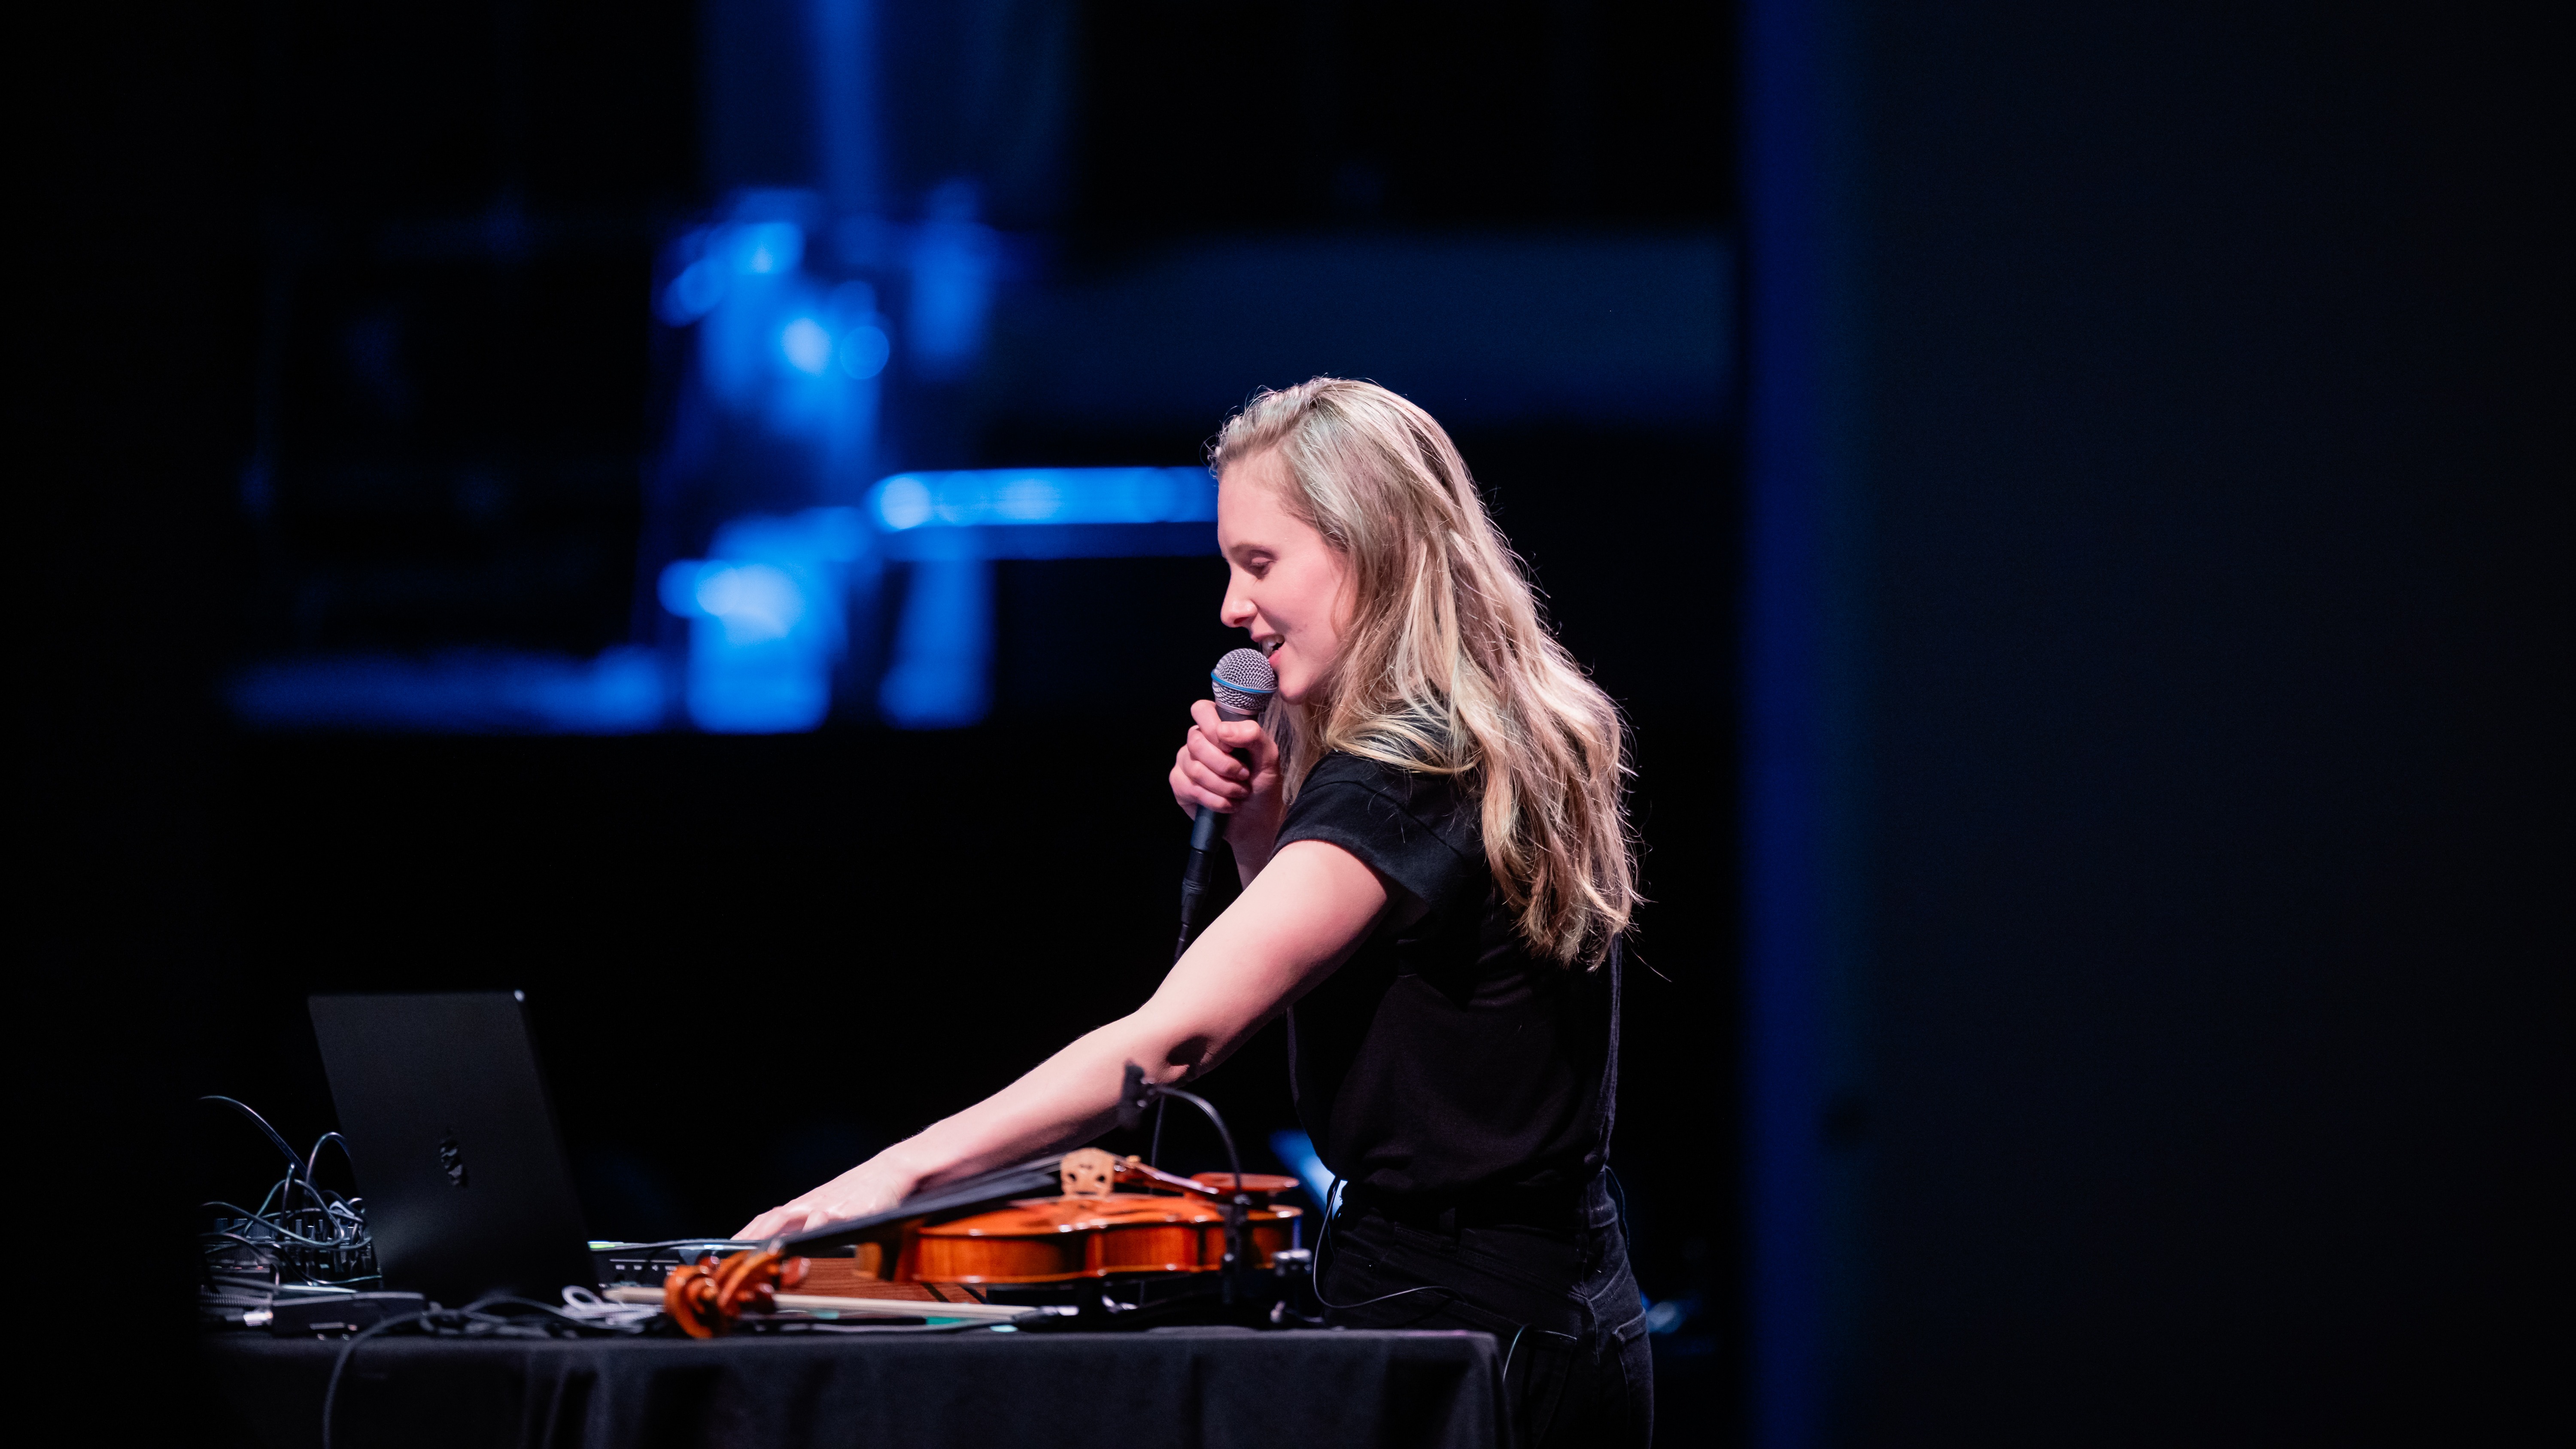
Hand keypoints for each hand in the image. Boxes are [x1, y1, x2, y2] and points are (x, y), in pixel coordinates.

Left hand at [735, 1151, 922, 1240]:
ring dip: (774, 1234)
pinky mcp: (851, 1210)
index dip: (746, 1234)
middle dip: (752, 1237)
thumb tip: (789, 1250)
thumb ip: (811, 1226)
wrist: (892, 1170)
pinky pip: (828, 1220)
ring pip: (794, 1218)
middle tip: (735, 1256)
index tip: (725, 1251)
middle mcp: (812, 1204)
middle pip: (773, 1218)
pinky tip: (805, 1240)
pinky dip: (814, 1230)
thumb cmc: (862, 1192)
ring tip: (760, 1251)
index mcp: (805, 1205)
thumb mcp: (831, 1209)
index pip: (767, 1219)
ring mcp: (829, 1206)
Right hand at [1168, 700, 1284, 870]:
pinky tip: (1227, 804)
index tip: (1233, 748)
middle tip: (1244, 776)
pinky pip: (1189, 788)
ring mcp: (1186, 763)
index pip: (1201, 709)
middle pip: (1196, 742)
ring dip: (1224, 786)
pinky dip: (1214, 800)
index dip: (1214, 728)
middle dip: (1225, 765)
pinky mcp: (1180, 786)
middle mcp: (1199, 742)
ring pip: (1194, 768)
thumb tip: (1223, 730)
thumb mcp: (1269, 758)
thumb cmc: (1263, 785)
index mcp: (1219, 728)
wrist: (1258, 821)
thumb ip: (1253, 735)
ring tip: (1240, 792)